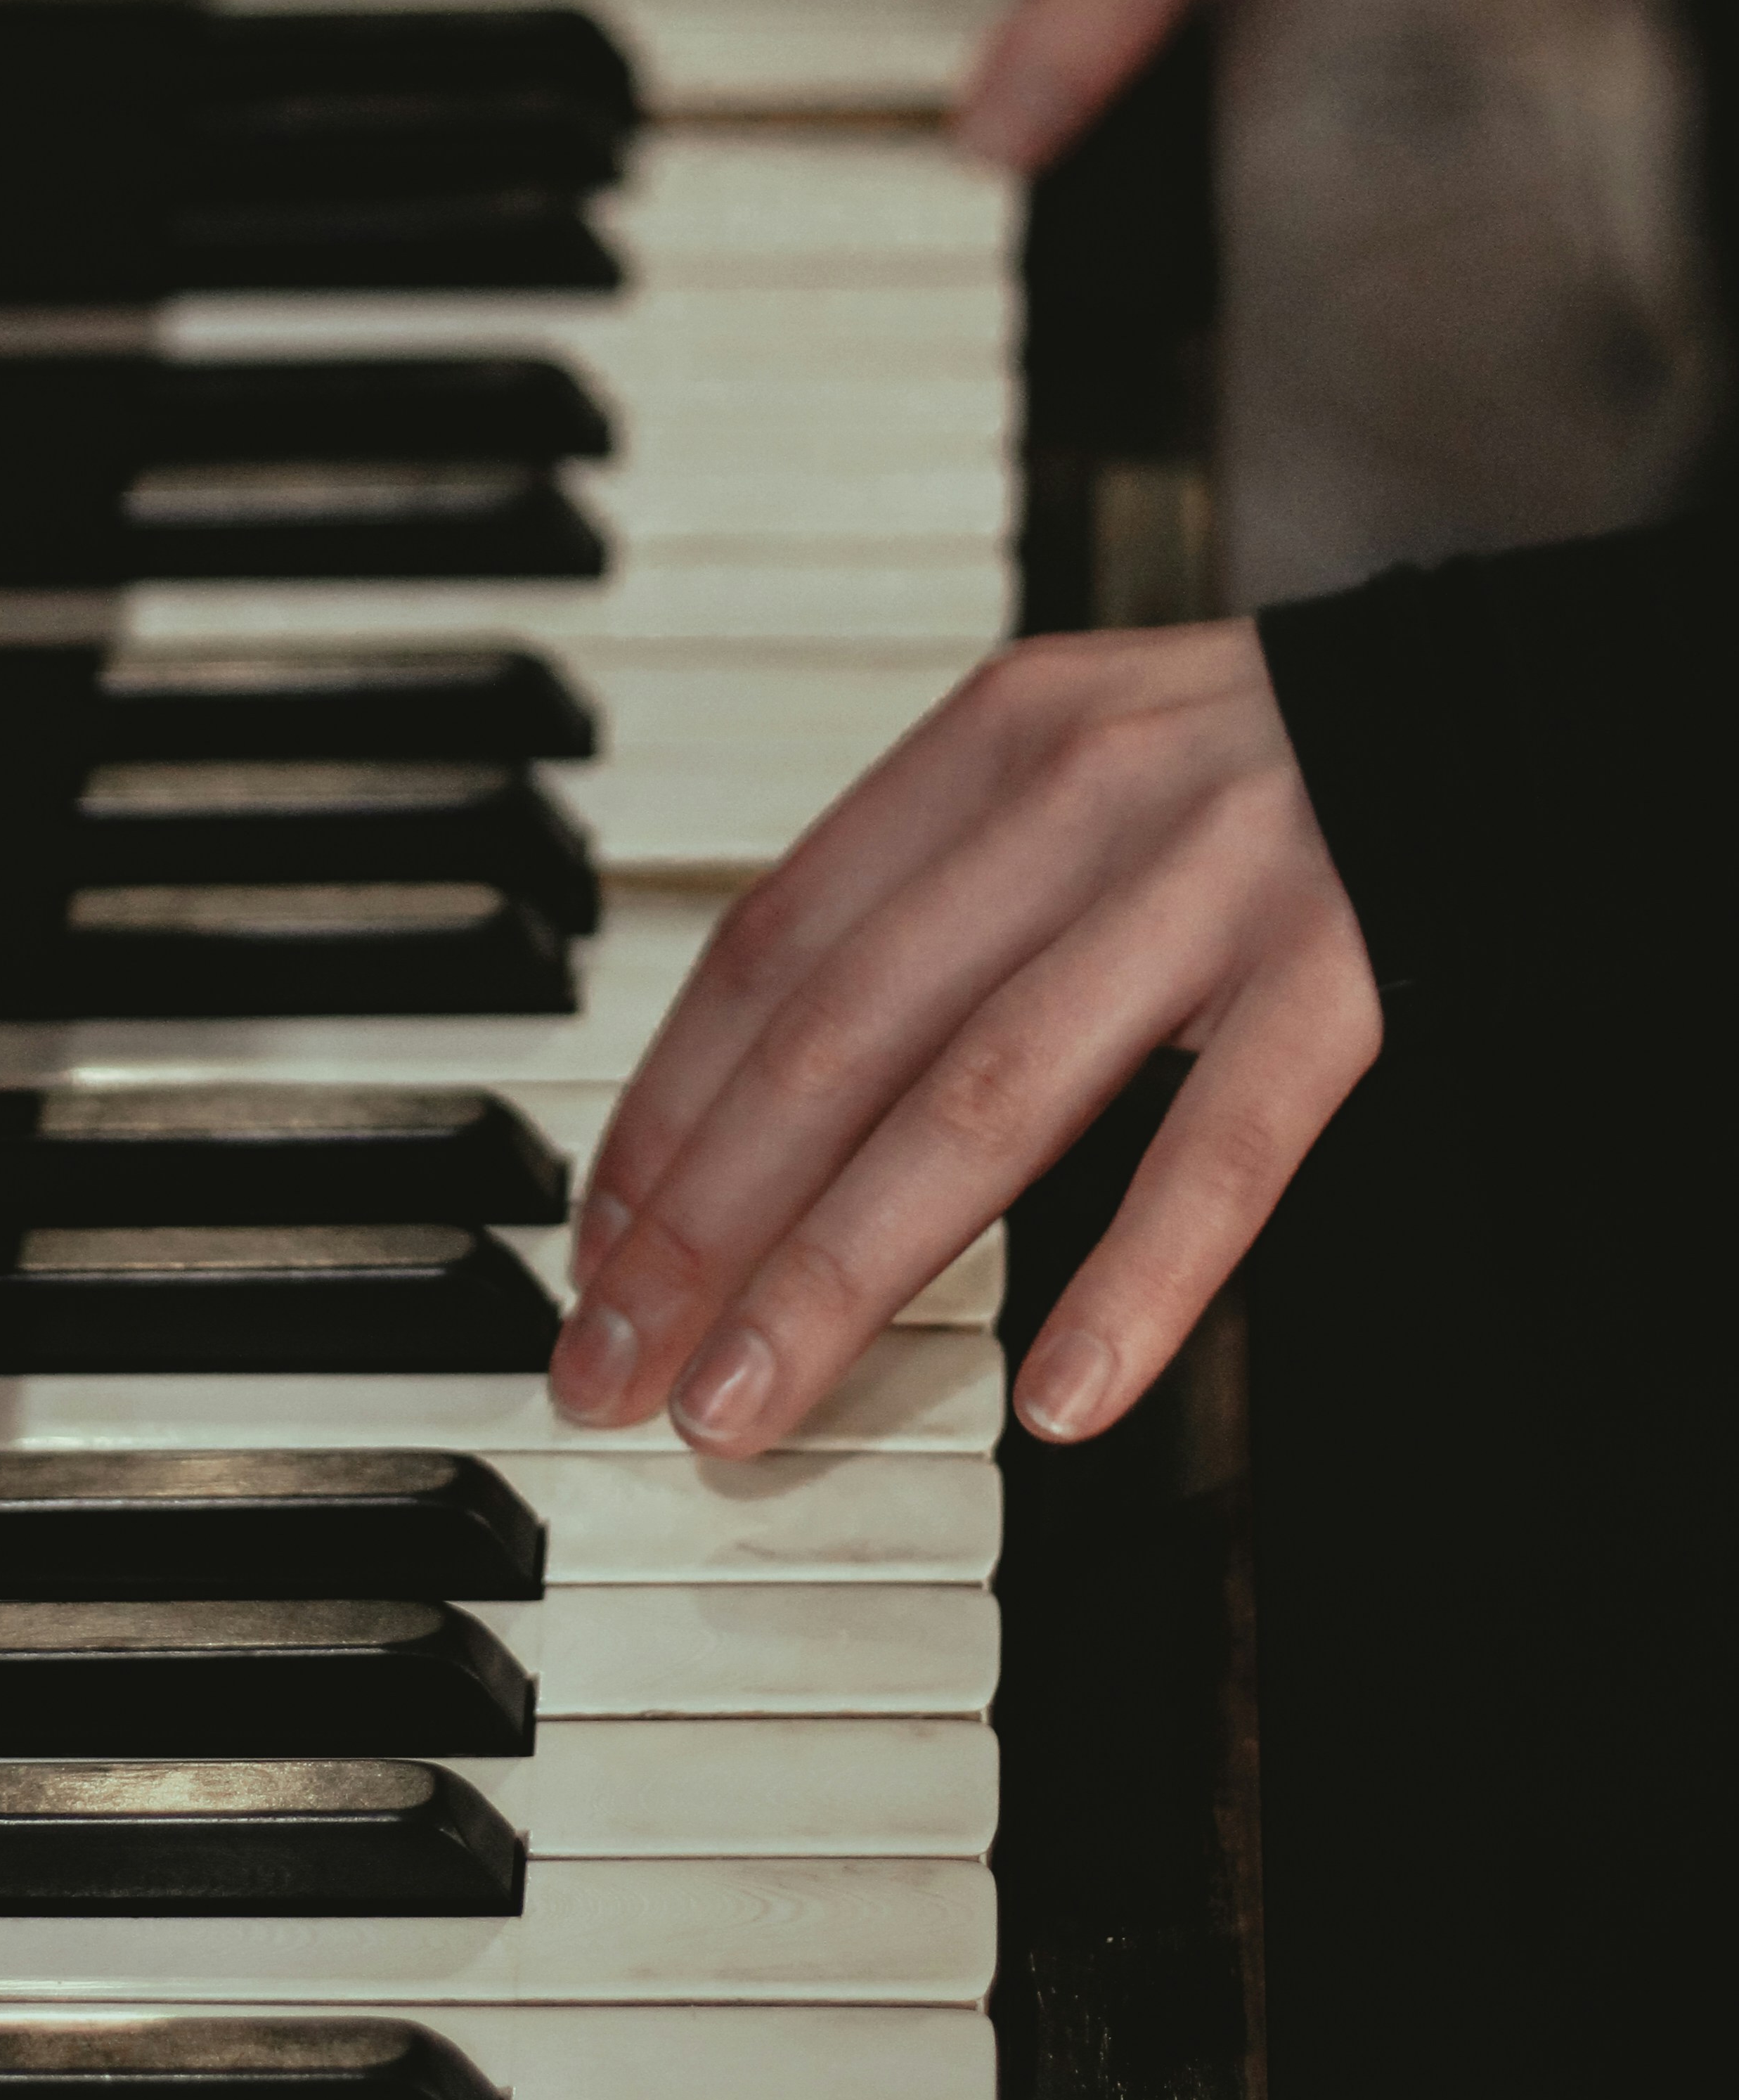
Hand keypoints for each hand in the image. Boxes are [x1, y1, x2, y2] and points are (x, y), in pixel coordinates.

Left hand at [548, 622, 1381, 1453]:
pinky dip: (1139, 1276)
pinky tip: (1063, 1403)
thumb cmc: (1262, 769)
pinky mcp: (1349, 971)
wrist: (1508, 695)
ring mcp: (1213, 884)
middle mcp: (1076, 796)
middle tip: (608, 1365)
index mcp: (989, 743)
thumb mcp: (1072, 769)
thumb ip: (935, 894)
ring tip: (744, 1404)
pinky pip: (1226, 1146)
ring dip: (840, 1269)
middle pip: (838, 1035)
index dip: (665, 1107)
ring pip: (983, 1100)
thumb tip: (761, 1098)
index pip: (774, 947)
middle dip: (702, 1219)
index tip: (590, 1254)